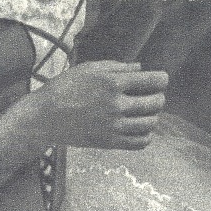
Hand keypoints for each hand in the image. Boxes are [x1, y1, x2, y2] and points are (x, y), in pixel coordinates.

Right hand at [38, 61, 167, 149]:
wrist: (47, 116)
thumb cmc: (66, 86)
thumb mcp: (90, 68)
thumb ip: (117, 67)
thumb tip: (140, 67)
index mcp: (113, 82)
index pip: (151, 81)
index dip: (162, 79)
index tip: (163, 79)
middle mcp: (117, 105)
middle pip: (155, 103)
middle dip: (160, 97)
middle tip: (155, 95)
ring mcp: (114, 126)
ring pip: (150, 124)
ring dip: (153, 116)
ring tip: (147, 112)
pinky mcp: (110, 142)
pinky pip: (139, 142)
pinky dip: (146, 135)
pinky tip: (140, 128)